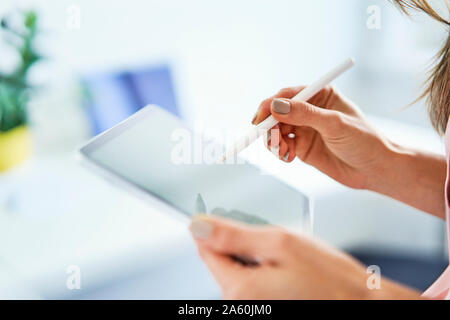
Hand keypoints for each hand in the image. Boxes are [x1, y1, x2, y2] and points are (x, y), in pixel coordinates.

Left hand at [189, 216, 420, 298]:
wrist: (361, 301)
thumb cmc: (330, 277)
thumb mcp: (281, 243)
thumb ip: (234, 236)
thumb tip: (198, 227)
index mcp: (239, 289)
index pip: (205, 249)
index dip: (213, 227)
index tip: (225, 214)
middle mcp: (240, 302)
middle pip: (221, 258)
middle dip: (241, 241)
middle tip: (271, 237)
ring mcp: (252, 304)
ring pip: (238, 266)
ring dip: (254, 252)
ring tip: (284, 252)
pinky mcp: (264, 301)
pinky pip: (252, 276)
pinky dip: (264, 264)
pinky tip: (286, 264)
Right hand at [253, 86, 393, 188]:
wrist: (376, 170)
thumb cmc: (364, 141)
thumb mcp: (335, 124)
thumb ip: (305, 114)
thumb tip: (276, 106)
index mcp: (320, 95)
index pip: (287, 95)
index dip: (271, 105)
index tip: (261, 117)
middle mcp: (309, 111)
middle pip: (277, 113)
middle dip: (269, 126)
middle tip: (269, 138)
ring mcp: (304, 129)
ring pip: (276, 131)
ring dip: (273, 141)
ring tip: (282, 151)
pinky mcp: (302, 148)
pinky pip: (281, 146)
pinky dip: (279, 152)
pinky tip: (288, 157)